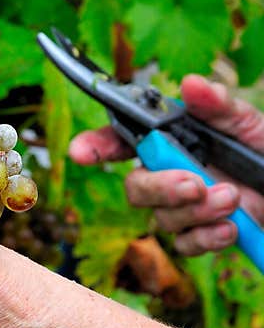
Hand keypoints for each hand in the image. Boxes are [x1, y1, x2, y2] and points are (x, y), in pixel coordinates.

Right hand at [68, 74, 263, 256]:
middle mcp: (168, 173)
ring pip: (161, 218)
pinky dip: (206, 238)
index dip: (95, 146)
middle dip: (160, 188)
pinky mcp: (201, 234)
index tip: (81, 153)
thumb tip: (191, 83)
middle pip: (136, 188)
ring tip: (232, 198)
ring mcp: (182, 207)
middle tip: (193, 183)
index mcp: (171, 140)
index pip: (120, 142)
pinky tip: (231, 228)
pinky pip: (185, 244)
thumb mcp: (246, 122)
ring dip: (196, 211)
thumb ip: (217, 105)